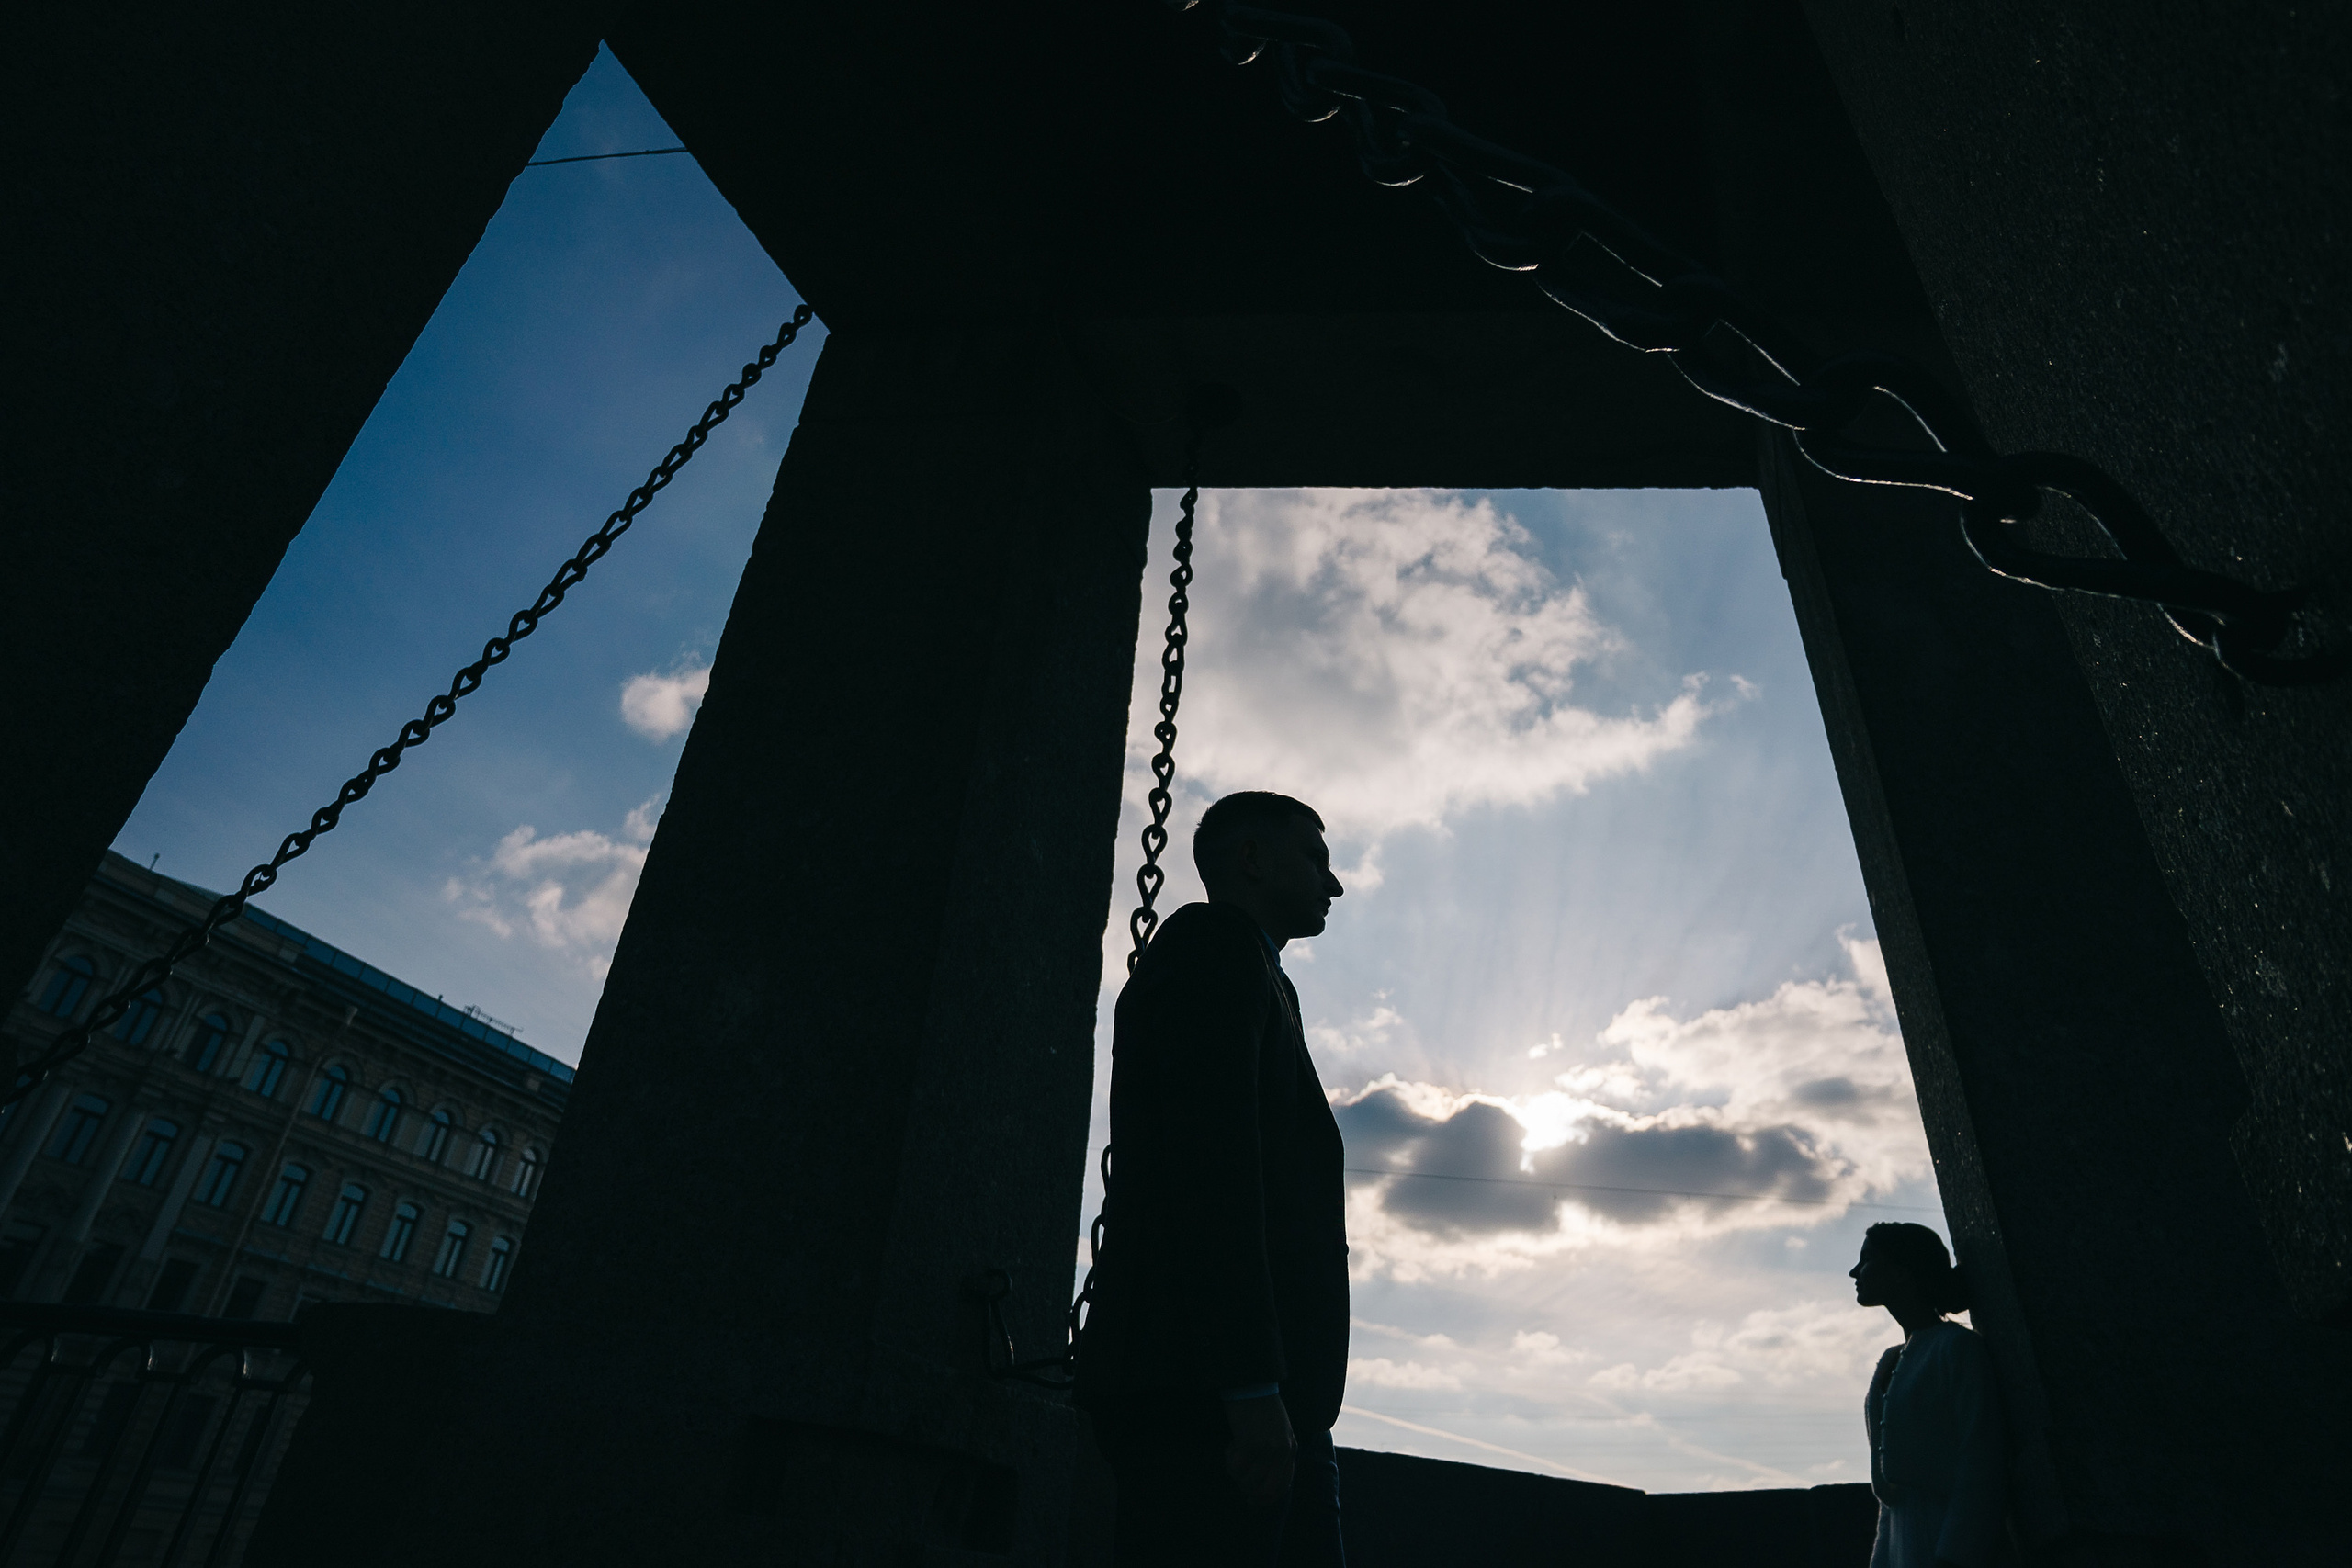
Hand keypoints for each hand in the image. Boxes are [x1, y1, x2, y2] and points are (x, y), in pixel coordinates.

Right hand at [1222, 1392, 1294, 1507]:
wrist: (1252, 1385)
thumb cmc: (1263, 1407)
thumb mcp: (1280, 1431)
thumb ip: (1278, 1453)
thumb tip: (1265, 1479)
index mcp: (1291, 1448)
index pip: (1284, 1485)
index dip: (1268, 1498)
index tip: (1254, 1500)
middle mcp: (1281, 1452)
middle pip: (1267, 1489)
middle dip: (1251, 1492)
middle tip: (1240, 1486)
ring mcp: (1266, 1449)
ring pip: (1248, 1480)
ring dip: (1237, 1472)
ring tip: (1234, 1454)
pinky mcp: (1249, 1444)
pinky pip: (1236, 1467)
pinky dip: (1229, 1461)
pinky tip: (1230, 1447)